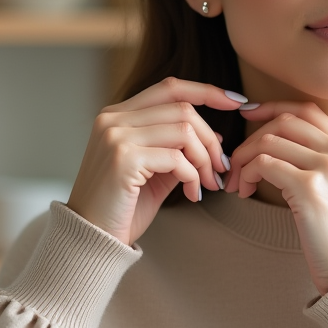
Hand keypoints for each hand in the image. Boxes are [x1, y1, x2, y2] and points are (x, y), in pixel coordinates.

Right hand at [67, 77, 243, 245]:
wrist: (91, 239)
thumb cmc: (122, 208)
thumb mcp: (155, 172)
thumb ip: (178, 150)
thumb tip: (215, 137)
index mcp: (117, 115)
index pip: (169, 88)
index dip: (206, 91)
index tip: (236, 103)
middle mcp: (113, 119)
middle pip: (183, 109)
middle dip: (210, 139)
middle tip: (221, 168)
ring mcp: (116, 136)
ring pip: (184, 130)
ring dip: (205, 160)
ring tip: (208, 184)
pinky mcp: (123, 157)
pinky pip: (177, 158)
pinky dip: (193, 176)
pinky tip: (192, 195)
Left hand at [226, 101, 327, 294]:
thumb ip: (318, 161)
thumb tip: (273, 143)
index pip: (307, 111)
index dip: (273, 108)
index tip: (249, 114)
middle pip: (285, 122)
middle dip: (252, 137)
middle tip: (236, 162)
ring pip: (269, 141)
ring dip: (244, 159)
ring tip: (238, 182)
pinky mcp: (310, 188)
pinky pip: (264, 164)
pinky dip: (247, 174)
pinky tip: (246, 191)